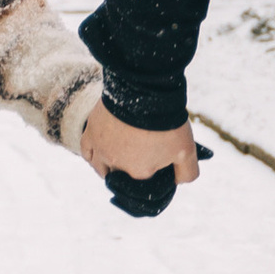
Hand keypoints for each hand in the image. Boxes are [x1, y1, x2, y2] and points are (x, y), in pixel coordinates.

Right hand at [82, 106, 199, 189]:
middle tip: (143, 152)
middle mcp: (117, 167)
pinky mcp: (90, 134)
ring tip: (120, 156)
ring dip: (109, 168)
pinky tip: (99, 154)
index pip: (145, 182)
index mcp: (139, 173)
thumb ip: (187, 172)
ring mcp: (101, 151)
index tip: (160, 157)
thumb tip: (179, 181)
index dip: (153, 171)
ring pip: (102, 168)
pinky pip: (87, 152)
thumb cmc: (168, 122)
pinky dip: (93, 156)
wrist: (145, 91)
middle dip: (133, 167)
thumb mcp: (187, 151)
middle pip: (123, 175)